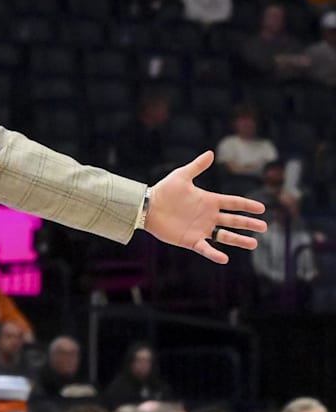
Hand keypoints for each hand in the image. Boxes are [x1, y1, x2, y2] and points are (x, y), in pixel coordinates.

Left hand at [144, 151, 265, 263]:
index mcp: (209, 201)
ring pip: (224, 236)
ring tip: (253, 243)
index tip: (262, 208)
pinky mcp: (191, 240)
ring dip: (238, 240)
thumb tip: (210, 153)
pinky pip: (205, 248)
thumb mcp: (181, 176)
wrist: (147, 207)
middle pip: (233, 221)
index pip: (233, 203)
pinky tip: (225, 258)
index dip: (247, 205)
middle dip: (248, 223)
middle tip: (264, 227)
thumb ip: (197, 166)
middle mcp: (208, 216)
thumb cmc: (164, 190)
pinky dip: (214, 254)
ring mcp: (201, 229)